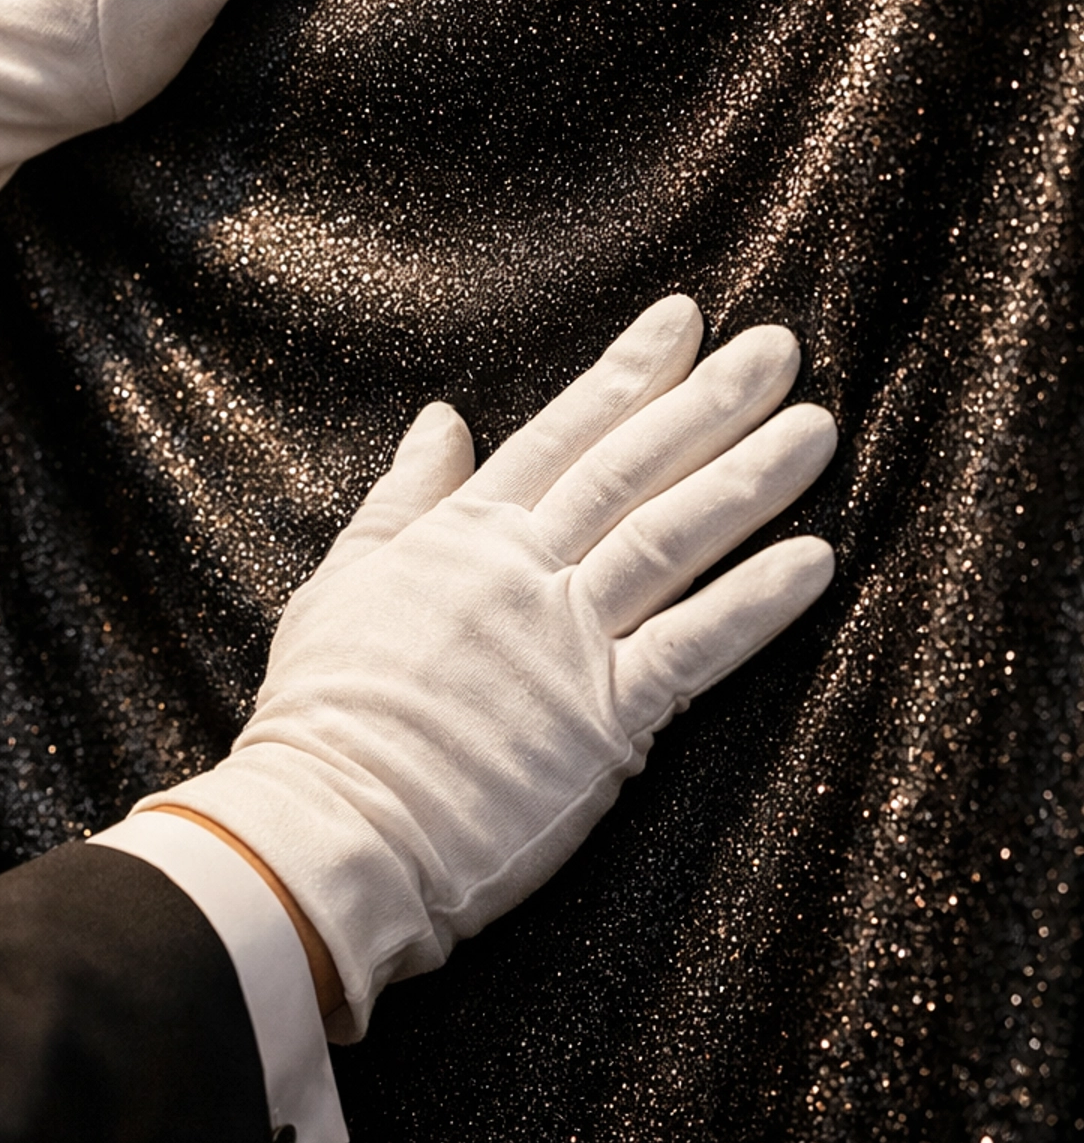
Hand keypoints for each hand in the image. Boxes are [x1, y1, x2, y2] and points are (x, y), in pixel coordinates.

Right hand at [144, 297, 836, 1037]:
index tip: (684, 318)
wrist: (326, 823)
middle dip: (710, 401)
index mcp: (463, 537)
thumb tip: (441, 417)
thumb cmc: (323, 716)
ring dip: (750, 478)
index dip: (628, 373)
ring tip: (818, 429)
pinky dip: (755, 601)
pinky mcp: (602, 719)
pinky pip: (694, 647)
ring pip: (671, 537)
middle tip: (780, 348)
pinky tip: (814, 558)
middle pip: (631, 469)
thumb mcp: (343, 582)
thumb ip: (403, 498)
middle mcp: (523, 571)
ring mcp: (566, 640)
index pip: (561, 435)